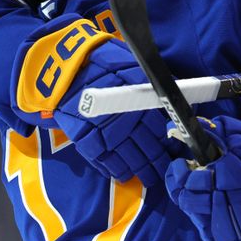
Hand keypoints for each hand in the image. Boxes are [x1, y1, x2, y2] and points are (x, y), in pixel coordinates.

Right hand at [51, 35, 177, 186]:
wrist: (65, 68)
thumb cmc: (101, 61)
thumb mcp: (131, 66)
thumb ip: (150, 83)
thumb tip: (176, 89)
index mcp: (140, 104)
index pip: (161, 129)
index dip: (170, 141)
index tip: (175, 149)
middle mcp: (127, 124)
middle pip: (151, 149)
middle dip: (160, 162)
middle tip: (166, 169)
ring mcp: (108, 136)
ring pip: (133, 161)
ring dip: (144, 171)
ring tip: (150, 179)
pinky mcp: (90, 144)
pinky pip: (108, 165)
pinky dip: (119, 172)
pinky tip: (126, 176)